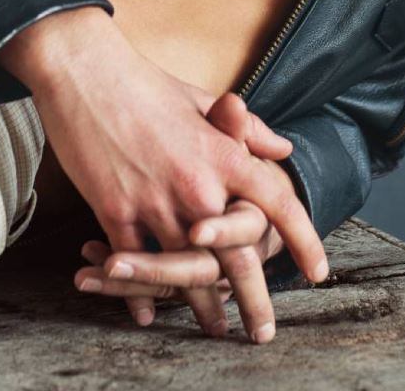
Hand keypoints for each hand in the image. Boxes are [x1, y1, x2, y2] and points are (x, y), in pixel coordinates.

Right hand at [0, 9, 325, 332]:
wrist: (86, 71)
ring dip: (200, 305)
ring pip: (185, 269)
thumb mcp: (201, 100)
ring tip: (214, 329)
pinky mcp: (114, 211)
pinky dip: (141, 292)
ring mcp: (154, 201)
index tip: (319, 270)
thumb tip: (281, 149)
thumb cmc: (145, 82)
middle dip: (254, 299)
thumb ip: (245, 130)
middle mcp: (196, 184)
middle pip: (235, 256)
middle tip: (263, 332)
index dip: (303, 238)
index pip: (276, 202)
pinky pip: (134, 265)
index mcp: (222, 153)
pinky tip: (149, 312)